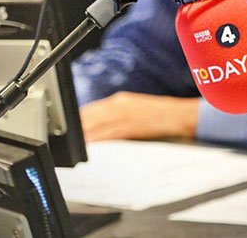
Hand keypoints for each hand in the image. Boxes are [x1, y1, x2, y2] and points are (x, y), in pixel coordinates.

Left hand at [79, 91, 198, 140]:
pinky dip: (100, 139)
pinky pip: (111, 133)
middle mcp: (120, 104)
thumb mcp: (136, 110)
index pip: (92, 109)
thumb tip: (99, 127)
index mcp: (120, 100)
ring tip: (73, 144)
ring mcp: (126, 114)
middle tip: (65, 138)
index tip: (68, 128)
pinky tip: (91, 145)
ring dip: (85, 135)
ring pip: (98, 124)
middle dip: (77, 127)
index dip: (78, 119)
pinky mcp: (133, 125)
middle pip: (91, 116)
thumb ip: (117, 116)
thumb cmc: (160, 115)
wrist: (182, 115)